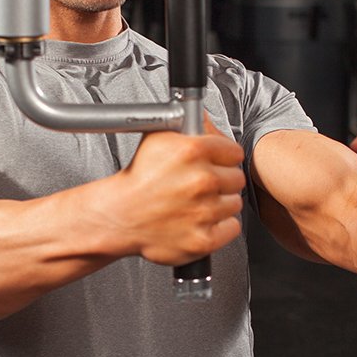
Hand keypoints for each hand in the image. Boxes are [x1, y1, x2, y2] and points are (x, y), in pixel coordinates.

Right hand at [110, 118, 245, 264]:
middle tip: (202, 184)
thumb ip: (188, 124)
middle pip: (237, 178)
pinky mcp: (204, 238)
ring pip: (234, 203)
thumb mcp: (158, 138)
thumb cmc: (137, 180)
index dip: (224, 157)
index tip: (216, 163)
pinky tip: (201, 219)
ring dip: (221, 203)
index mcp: (193, 151)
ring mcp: (204, 212)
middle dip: (222, 180)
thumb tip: (206, 117)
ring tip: (198, 203)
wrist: (119, 216)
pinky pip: (232, 227)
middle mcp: (201, 181)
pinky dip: (220, 226)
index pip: (234, 152)